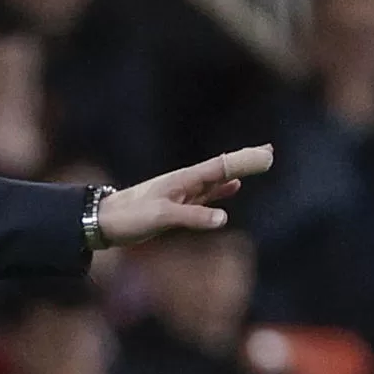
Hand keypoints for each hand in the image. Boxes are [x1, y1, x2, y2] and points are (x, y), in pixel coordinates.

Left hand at [97, 145, 274, 246]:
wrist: (103, 222)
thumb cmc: (130, 217)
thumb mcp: (162, 216)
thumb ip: (193, 216)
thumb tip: (223, 218)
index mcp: (183, 180)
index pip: (221, 166)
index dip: (245, 160)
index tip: (268, 153)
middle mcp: (185, 183)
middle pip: (222, 169)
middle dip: (246, 160)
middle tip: (271, 151)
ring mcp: (182, 193)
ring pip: (217, 179)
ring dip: (238, 172)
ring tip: (259, 163)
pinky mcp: (176, 205)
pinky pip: (206, 194)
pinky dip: (222, 189)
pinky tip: (233, 187)